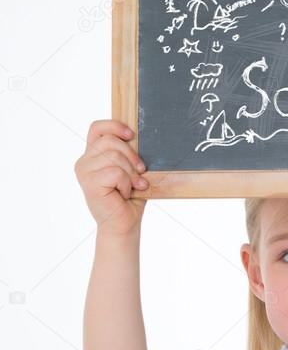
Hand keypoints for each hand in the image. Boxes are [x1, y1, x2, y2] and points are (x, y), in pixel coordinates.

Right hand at [74, 120, 147, 236]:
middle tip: (141, 171)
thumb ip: (127, 153)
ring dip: (131, 173)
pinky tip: (124, 194)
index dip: (114, 126)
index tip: (131, 135)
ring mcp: (84, 172)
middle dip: (131, 155)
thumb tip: (136, 138)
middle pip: (110, 141)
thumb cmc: (129, 197)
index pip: (97, 128)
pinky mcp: (89, 183)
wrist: (124, 224)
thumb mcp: (130, 169)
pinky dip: (127, 184)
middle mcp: (84, 161)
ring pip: (114, 157)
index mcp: (93, 155)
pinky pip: (116, 173)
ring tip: (132, 186)